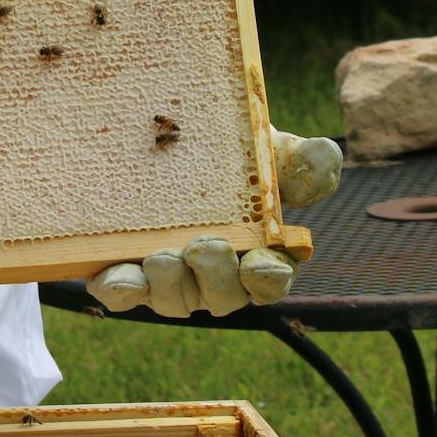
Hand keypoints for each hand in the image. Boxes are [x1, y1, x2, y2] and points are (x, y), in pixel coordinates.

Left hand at [86, 125, 342, 317]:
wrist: (167, 136)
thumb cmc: (231, 152)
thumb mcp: (267, 150)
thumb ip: (300, 158)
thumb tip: (324, 155)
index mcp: (259, 253)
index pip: (271, 280)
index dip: (267, 279)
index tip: (259, 263)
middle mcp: (215, 275)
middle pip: (222, 297)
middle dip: (214, 277)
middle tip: (202, 247)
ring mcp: (171, 278)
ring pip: (173, 300)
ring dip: (168, 284)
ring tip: (161, 256)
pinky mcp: (127, 271)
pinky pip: (123, 295)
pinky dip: (120, 289)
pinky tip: (111, 276)